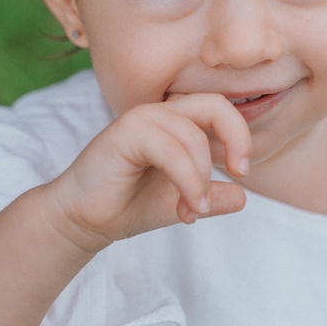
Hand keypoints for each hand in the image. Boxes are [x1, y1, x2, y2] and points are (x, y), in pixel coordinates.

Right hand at [47, 93, 250, 250]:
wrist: (83, 220)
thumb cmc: (128, 205)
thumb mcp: (181, 202)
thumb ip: (212, 196)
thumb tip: (243, 198)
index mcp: (175, 121)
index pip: (220, 108)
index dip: (239, 135)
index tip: (242, 172)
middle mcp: (160, 113)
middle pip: (215, 105)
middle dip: (236, 138)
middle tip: (239, 172)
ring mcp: (141, 118)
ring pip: (193, 137)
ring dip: (201, 180)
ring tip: (194, 211)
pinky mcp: (125, 132)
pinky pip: (171, 151)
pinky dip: (187, 181)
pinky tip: (187, 208)